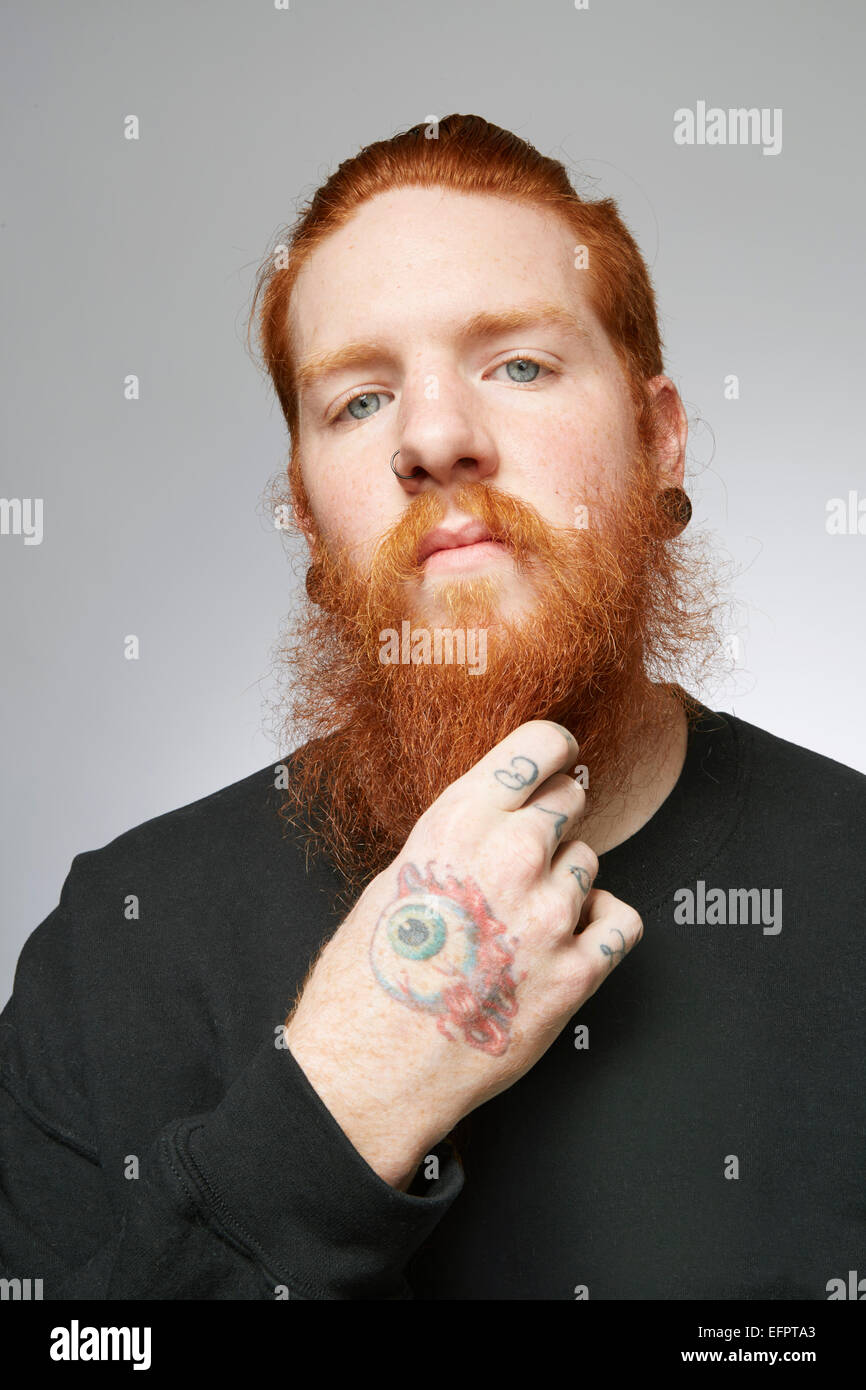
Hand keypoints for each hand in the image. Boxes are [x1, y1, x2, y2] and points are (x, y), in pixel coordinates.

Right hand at [284, 720, 643, 1188]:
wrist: (370, 1069)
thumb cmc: (369, 978)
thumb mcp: (397, 876)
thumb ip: (460, 835)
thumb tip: (504, 815)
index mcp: (459, 822)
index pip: (541, 746)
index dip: (554, 753)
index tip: (557, 764)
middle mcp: (511, 856)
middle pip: (571, 800)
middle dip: (553, 823)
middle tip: (524, 859)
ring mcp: (549, 914)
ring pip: (588, 864)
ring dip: (565, 885)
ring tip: (518, 922)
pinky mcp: (576, 972)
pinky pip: (620, 920)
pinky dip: (599, 928)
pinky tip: (564, 943)